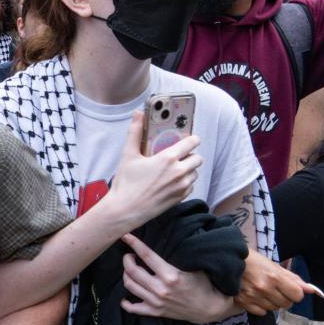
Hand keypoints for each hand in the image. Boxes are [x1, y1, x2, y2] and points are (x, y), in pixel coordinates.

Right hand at [103, 112, 201, 229]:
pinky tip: (171, 182)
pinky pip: (190, 186)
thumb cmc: (126, 183)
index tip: (186, 139)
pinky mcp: (180, 198)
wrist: (125, 210)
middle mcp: (179, 172)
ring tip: (173, 170)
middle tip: (177, 156)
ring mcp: (181, 186)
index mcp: (168, 158)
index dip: (191, 139)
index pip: (192, 142)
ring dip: (188, 169)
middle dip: (190, 155)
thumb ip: (135, 133)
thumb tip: (138, 114)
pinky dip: (185, 183)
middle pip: (198, 158)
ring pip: (195, 173)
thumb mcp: (128, 155)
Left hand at [120, 234, 235, 323]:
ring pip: (129, 285)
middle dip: (127, 259)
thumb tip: (162, 240)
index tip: (126, 236)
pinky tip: (124, 297)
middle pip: (132, 270)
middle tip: (129, 255)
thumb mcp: (192, 267)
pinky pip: (133, 309)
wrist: (210, 308)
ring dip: (126, 274)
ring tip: (130, 269)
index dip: (134, 243)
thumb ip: (175, 257)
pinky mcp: (155, 312)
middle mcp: (160, 289)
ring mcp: (156, 301)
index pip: (146, 255)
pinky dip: (125, 303)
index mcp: (170, 275)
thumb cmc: (203, 284)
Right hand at [235, 250, 317, 314]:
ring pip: (274, 308)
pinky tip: (257, 297)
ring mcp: (253, 297)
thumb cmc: (253, 261)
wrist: (227, 261)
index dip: (296, 293)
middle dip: (285, 298)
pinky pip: (261, 312)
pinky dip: (261, 307)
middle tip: (276, 289)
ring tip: (264, 292)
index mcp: (274, 277)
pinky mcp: (243, 302)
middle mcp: (264, 288)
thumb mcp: (274, 266)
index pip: (297, 295)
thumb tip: (311, 289)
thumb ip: (293, 278)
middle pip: (287, 304)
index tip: (290, 289)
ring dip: (273, 302)